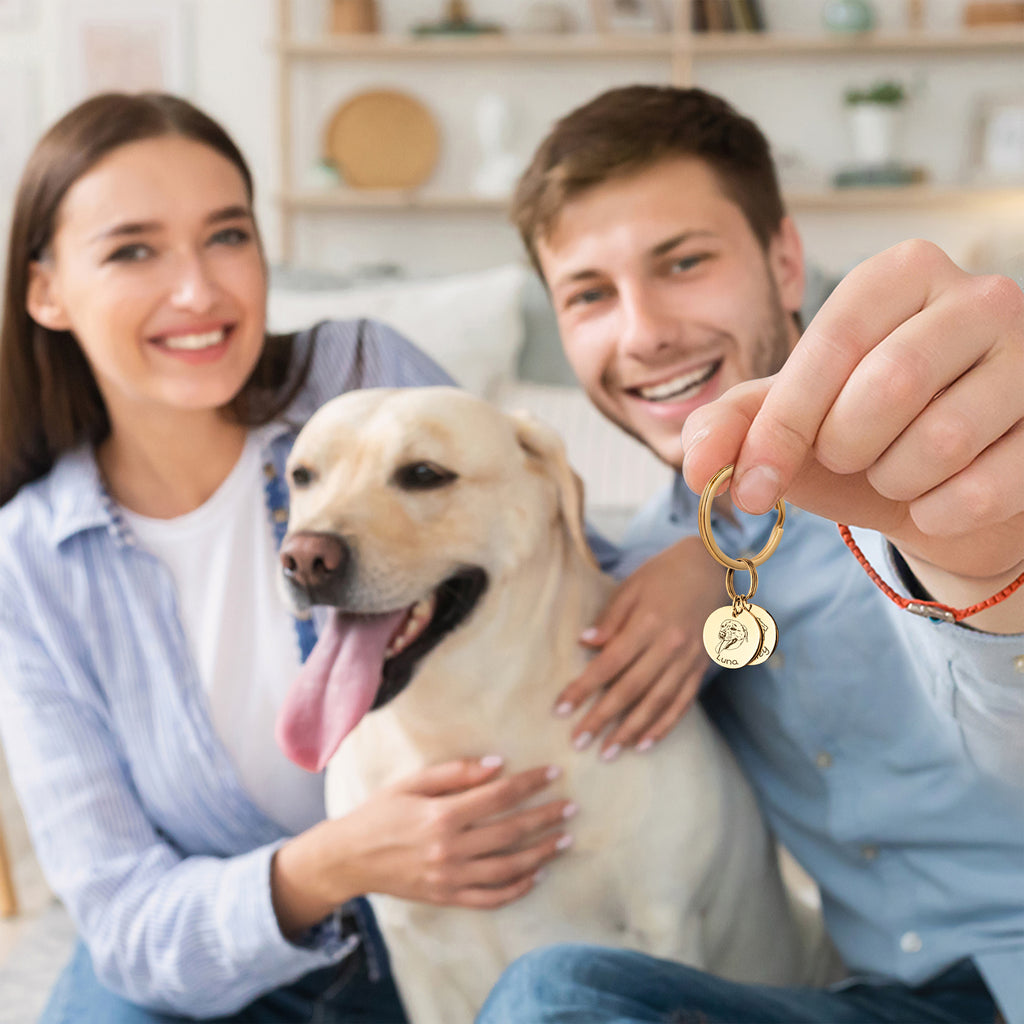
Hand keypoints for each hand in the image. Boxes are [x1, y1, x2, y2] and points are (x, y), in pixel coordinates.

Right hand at [272, 758, 574, 936]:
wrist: (349, 858)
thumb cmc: (380, 812)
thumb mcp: (412, 783)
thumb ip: (455, 773)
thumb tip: (498, 764)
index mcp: (441, 816)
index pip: (498, 796)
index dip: (529, 784)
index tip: (553, 773)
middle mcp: (450, 849)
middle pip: (511, 832)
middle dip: (545, 818)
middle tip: (572, 807)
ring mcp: (450, 878)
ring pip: (508, 868)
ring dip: (541, 853)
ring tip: (564, 839)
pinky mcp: (447, 898)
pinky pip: (490, 898)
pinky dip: (517, 888)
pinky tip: (536, 874)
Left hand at [554, 536, 722, 758]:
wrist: (714, 567)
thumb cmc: (665, 573)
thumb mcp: (632, 586)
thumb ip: (610, 618)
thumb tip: (585, 644)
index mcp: (647, 623)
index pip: (609, 664)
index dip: (584, 688)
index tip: (561, 709)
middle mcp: (669, 646)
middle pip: (631, 689)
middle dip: (602, 719)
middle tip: (579, 742)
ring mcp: (688, 660)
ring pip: (657, 703)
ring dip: (631, 731)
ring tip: (608, 753)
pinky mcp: (701, 668)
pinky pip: (682, 703)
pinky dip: (664, 726)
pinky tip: (644, 744)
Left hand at [681, 240, 1023, 618]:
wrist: (944, 485)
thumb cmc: (860, 436)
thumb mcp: (787, 422)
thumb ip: (730, 427)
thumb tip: (699, 463)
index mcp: (898, 275)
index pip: (830, 345)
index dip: (782, 428)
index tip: (752, 487)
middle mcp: (978, 296)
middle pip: (888, 387)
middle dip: (845, 450)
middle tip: (849, 458)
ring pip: (941, 442)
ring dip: (893, 481)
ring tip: (896, 470)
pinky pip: (987, 488)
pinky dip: (939, 514)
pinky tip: (935, 502)